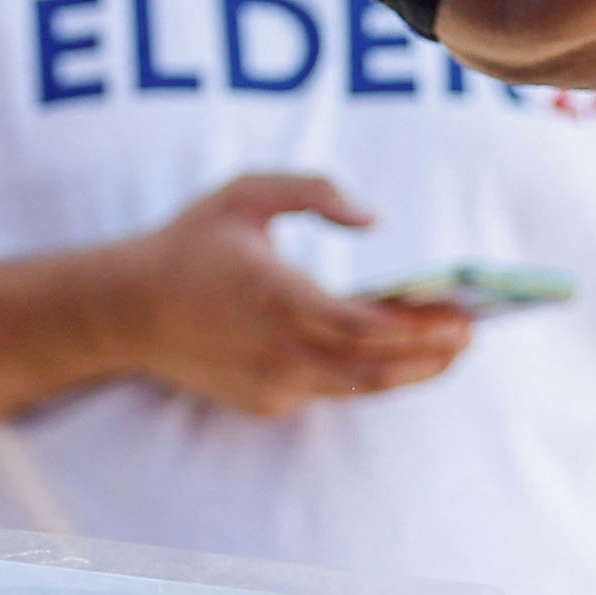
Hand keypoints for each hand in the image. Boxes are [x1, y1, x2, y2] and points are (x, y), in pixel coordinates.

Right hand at [116, 174, 468, 417]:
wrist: (123, 310)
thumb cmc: (189, 244)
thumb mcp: (246, 193)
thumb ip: (314, 191)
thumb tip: (372, 218)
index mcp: (275, 297)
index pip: (363, 327)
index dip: (418, 330)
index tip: (464, 321)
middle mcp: (276, 351)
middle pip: (373, 368)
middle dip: (430, 356)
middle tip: (472, 336)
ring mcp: (269, 384)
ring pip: (357, 388)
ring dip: (407, 372)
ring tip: (447, 351)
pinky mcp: (264, 403)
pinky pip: (326, 389)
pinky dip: (363, 374)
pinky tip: (394, 355)